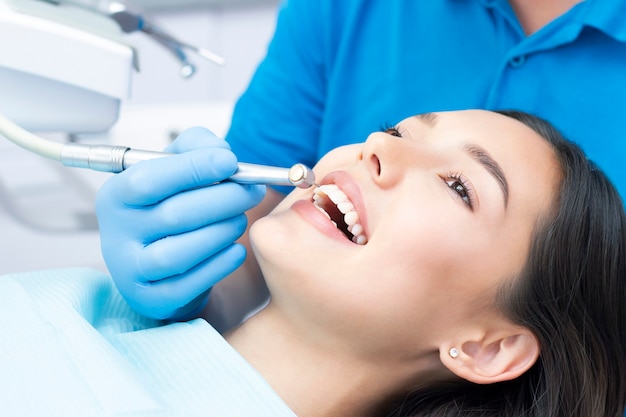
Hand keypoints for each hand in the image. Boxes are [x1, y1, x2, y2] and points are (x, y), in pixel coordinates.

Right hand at [96, 127, 265, 319]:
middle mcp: (116, 234)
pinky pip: (191, 284)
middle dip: (224, 200)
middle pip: (174, 215)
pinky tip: (235, 250)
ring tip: (240, 219)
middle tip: (253, 191)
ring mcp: (130, 270)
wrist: (162, 262)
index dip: (194, 168)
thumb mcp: (176, 167)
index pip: (150, 179)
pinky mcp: (152, 299)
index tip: (231, 161)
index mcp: (117, 195)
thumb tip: (222, 153)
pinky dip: (220, 264)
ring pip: (181, 253)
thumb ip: (197, 146)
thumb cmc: (170, 205)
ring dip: (222, 232)